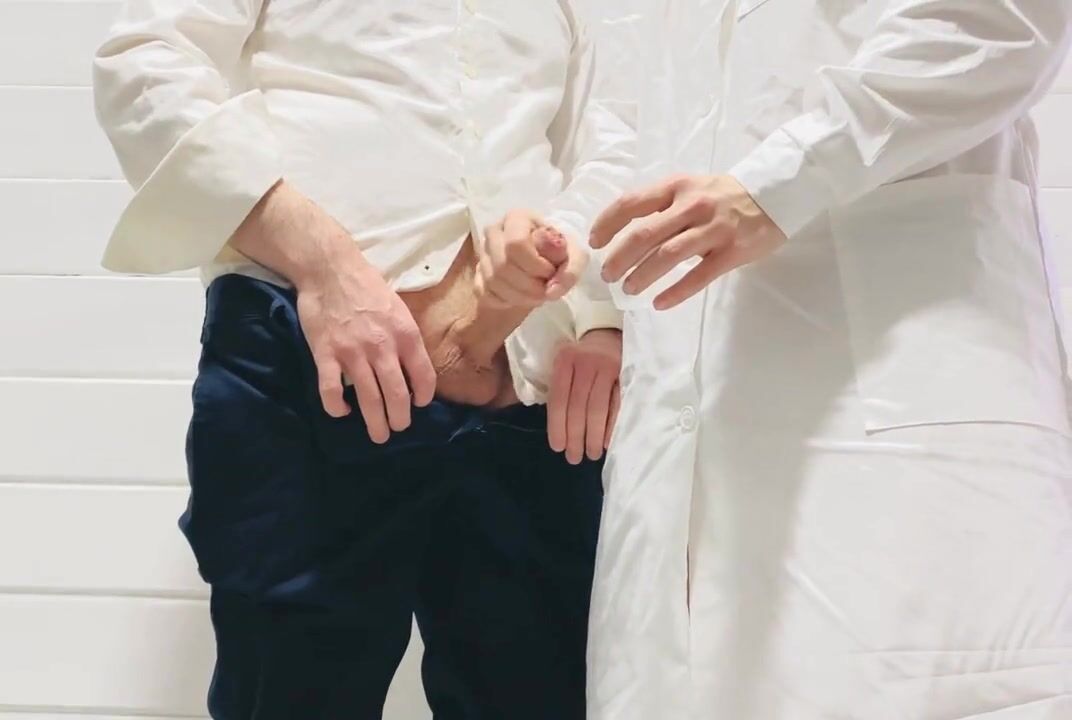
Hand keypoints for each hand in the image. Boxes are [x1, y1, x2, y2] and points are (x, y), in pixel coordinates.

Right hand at [231, 181, 435, 442]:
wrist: (330, 268)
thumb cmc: (367, 286)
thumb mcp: (399, 308)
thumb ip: (406, 337)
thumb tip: (413, 366)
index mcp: (406, 335)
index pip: (423, 377)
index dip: (423, 397)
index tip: (418, 404)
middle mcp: (383, 347)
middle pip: (397, 395)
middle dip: (399, 419)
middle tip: (397, 428)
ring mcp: (353, 353)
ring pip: (368, 399)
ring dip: (375, 422)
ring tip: (378, 435)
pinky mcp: (326, 354)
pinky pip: (332, 391)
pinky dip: (336, 407)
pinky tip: (340, 411)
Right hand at [477, 209, 586, 308]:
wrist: (546, 258)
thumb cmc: (560, 251)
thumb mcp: (576, 254)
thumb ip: (571, 270)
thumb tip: (551, 292)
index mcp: (517, 218)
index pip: (516, 244)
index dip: (535, 265)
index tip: (550, 271)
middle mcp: (494, 231)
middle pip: (502, 266)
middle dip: (528, 286)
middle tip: (545, 289)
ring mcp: (483, 253)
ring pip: (492, 281)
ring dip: (519, 297)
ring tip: (537, 296)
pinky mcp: (478, 274)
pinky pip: (484, 293)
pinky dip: (505, 302)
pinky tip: (520, 297)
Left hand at [547, 329, 621, 464]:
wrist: (609, 333)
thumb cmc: (582, 358)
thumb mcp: (565, 365)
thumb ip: (560, 389)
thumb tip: (557, 429)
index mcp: (564, 361)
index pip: (558, 399)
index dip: (557, 426)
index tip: (558, 447)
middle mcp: (585, 363)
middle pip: (577, 407)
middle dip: (575, 436)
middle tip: (574, 458)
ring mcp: (608, 367)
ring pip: (597, 408)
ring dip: (593, 436)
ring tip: (591, 454)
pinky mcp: (626, 373)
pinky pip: (618, 404)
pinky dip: (612, 425)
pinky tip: (607, 442)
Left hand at [590, 175, 785, 309]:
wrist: (776, 193)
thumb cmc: (724, 194)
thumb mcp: (690, 187)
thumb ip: (661, 204)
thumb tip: (623, 230)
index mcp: (676, 187)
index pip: (631, 203)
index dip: (607, 223)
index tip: (595, 242)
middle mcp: (691, 206)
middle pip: (644, 234)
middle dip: (619, 257)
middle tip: (608, 275)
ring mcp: (713, 229)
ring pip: (667, 256)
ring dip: (642, 275)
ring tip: (629, 289)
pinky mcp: (732, 251)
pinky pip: (699, 276)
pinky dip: (676, 291)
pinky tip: (659, 303)